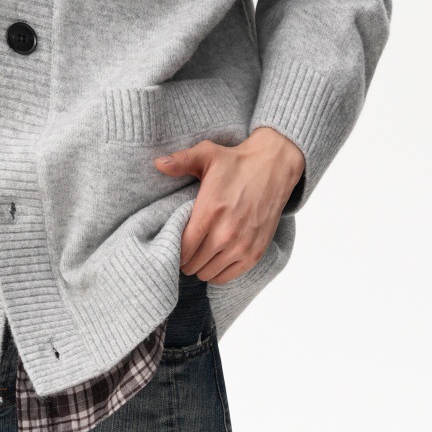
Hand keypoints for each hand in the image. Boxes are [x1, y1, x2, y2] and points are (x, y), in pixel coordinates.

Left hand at [154, 126, 305, 284]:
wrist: (274, 167)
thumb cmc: (236, 162)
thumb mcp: (207, 154)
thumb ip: (181, 161)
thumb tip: (158, 164)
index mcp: (210, 211)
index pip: (183, 248)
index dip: (174, 249)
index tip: (173, 241)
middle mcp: (226, 233)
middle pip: (192, 264)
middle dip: (185, 258)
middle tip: (185, 247)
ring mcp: (242, 245)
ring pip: (207, 273)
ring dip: (200, 266)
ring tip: (198, 252)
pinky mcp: (255, 252)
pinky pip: (227, 277)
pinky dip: (217, 272)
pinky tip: (214, 259)